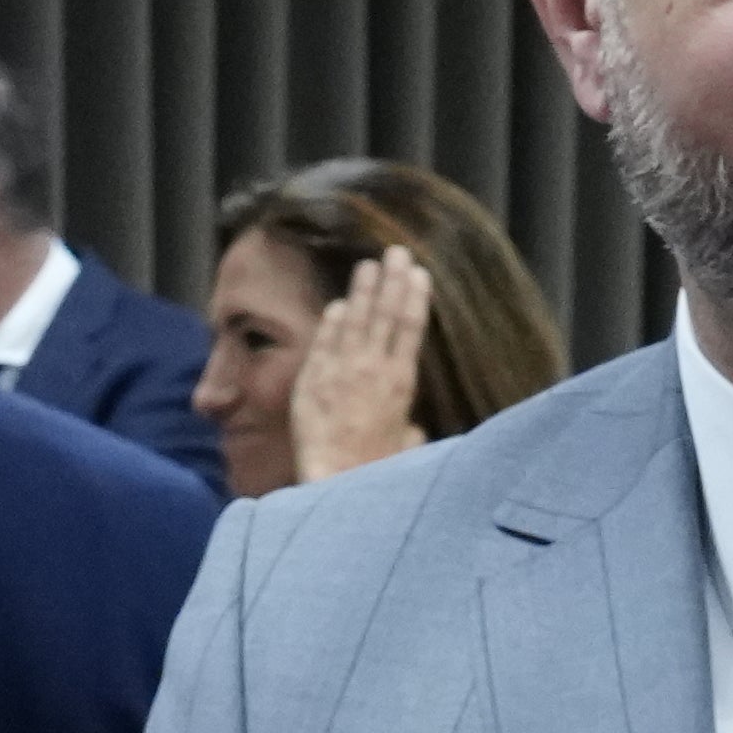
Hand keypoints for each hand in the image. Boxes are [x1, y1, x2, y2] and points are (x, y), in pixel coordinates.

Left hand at [280, 253, 443, 482]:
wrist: (338, 480)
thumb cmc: (376, 468)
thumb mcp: (407, 445)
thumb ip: (410, 428)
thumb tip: (412, 427)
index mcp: (401, 381)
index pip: (410, 328)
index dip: (414, 297)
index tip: (418, 274)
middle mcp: (373, 369)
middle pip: (385, 314)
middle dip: (391, 280)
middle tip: (396, 252)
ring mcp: (341, 371)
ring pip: (355, 321)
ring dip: (362, 291)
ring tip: (367, 265)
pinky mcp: (314, 380)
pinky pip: (324, 342)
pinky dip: (331, 323)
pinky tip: (337, 304)